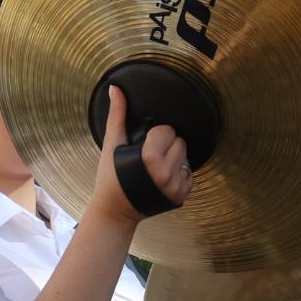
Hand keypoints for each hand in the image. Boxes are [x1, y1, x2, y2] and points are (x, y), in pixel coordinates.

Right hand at [88, 84, 191, 224]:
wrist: (114, 211)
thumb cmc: (110, 178)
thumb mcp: (112, 145)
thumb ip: (117, 115)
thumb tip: (115, 89)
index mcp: (149, 158)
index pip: (167, 131)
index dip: (154, 137)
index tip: (142, 148)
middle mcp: (165, 174)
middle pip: (180, 143)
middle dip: (166, 147)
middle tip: (149, 158)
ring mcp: (175, 187)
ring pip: (186, 158)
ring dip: (174, 160)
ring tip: (155, 168)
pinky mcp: (181, 197)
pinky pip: (189, 175)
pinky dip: (179, 175)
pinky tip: (162, 179)